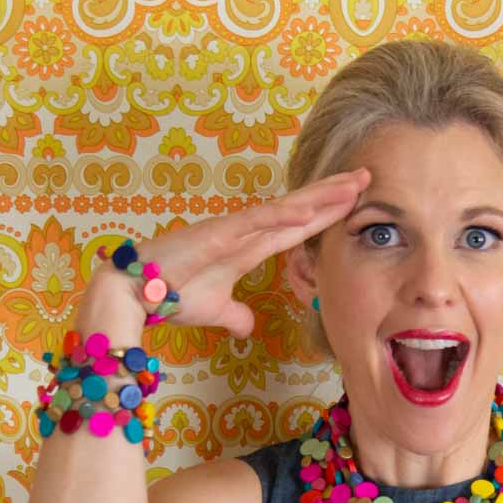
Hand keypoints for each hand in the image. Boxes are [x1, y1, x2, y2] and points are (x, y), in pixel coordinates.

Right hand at [80, 167, 371, 340]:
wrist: (134, 294)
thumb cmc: (170, 296)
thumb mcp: (216, 310)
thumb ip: (236, 315)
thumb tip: (247, 327)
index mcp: (249, 246)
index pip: (298, 226)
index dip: (327, 213)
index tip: (357, 201)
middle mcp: (245, 231)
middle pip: (300, 209)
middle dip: (334, 193)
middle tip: (368, 175)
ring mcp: (233, 229)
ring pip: (285, 208)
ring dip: (320, 196)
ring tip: (353, 184)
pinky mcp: (217, 234)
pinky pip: (256, 221)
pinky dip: (283, 215)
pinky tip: (309, 209)